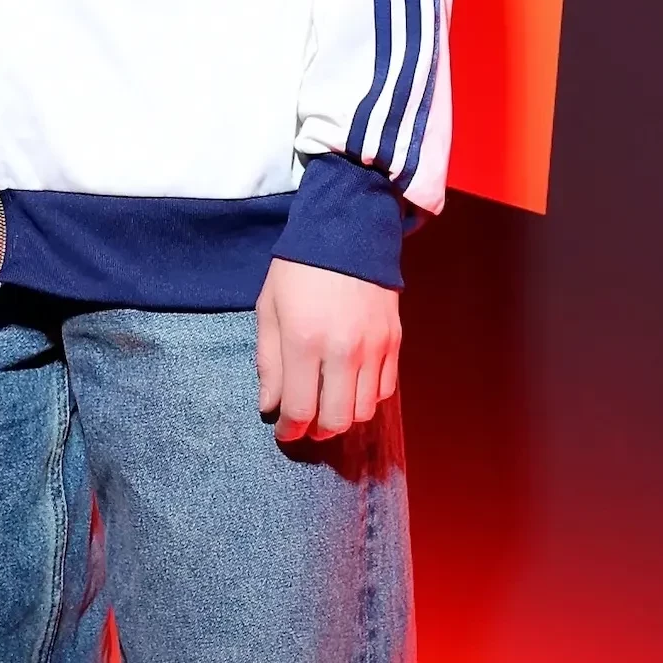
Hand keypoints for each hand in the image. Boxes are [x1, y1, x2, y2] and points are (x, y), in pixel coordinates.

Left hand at [254, 260, 399, 442]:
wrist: (348, 231)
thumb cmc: (298, 270)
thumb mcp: (269, 309)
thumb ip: (269, 362)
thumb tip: (270, 406)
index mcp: (304, 342)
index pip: (300, 410)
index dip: (289, 431)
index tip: (284, 431)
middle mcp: (343, 351)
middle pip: (336, 420)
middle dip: (317, 431)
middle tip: (306, 423)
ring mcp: (374, 347)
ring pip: (364, 411)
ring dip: (343, 417)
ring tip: (328, 405)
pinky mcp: (394, 341)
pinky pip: (385, 390)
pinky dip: (367, 399)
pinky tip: (351, 388)